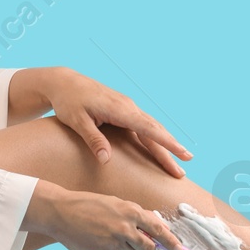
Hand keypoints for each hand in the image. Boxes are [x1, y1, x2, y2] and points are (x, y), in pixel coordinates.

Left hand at [30, 67, 191, 176]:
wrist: (64, 82)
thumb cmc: (68, 101)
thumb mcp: (77, 121)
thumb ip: (93, 139)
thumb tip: (106, 160)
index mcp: (119, 109)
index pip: (148, 128)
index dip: (166, 143)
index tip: (182, 153)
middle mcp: (128, 106)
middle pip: (154, 130)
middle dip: (171, 149)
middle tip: (185, 167)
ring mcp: (127, 107)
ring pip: (151, 127)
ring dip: (165, 144)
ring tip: (179, 160)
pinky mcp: (123, 109)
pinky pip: (143, 124)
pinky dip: (155, 136)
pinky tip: (160, 147)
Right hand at [44, 189, 187, 249]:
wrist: (61, 212)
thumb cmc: (89, 204)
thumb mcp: (116, 203)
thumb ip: (137, 215)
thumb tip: (158, 225)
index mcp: (130, 212)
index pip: (158, 230)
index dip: (171, 241)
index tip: (179, 249)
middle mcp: (125, 229)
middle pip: (147, 248)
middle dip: (146, 247)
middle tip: (137, 241)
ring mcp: (113, 244)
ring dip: (124, 246)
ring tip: (106, 232)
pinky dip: (108, 249)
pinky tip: (95, 238)